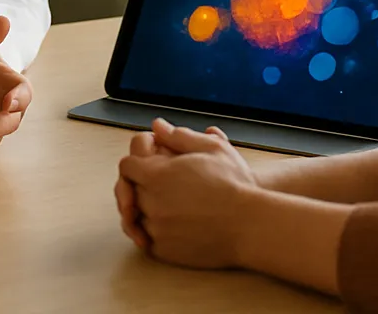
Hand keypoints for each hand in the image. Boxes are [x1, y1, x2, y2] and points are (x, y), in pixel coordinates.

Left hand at [117, 119, 260, 268]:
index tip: (151, 164)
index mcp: (156, 175)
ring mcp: (156, 229)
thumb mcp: (212, 149)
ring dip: (147, 209)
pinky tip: (174, 224)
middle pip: (130, 191)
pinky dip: (155, 232)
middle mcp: (151, 202)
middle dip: (142, 185)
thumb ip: (179, 136)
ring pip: (137, 217)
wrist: (249, 225)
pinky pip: (148, 239)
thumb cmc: (234, 185)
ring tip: (171, 205)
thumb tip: (157, 126)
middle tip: (163, 186)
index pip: (127, 166)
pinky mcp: (163, 250)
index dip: (139, 162)